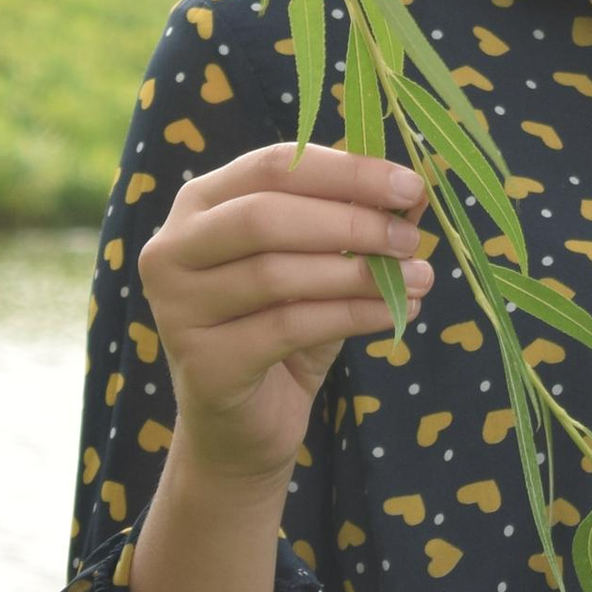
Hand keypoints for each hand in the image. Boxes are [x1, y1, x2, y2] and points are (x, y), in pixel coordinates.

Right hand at [141, 140, 431, 500]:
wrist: (243, 425)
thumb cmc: (281, 327)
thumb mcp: (319, 264)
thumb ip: (354, 223)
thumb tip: (413, 195)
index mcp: (199, 204)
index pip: (272, 166)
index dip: (346, 171)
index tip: (409, 184)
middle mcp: (172, 249)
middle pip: (265, 215)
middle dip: (351, 221)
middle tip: (410, 237)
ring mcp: (177, 308)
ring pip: (277, 274)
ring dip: (359, 273)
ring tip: (418, 279)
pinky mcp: (204, 363)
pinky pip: (289, 327)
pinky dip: (352, 315)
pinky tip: (396, 314)